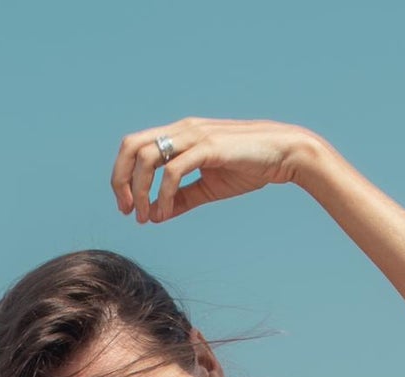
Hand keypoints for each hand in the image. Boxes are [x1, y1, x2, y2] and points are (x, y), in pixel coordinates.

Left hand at [112, 119, 323, 225]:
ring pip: (148, 158)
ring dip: (140, 191)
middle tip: (128, 211)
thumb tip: (156, 215)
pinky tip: (165, 214)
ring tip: (145, 217)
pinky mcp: (208, 147)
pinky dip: (163, 195)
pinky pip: (173, 171)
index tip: (128, 207)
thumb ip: (181, 199)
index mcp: (179, 135)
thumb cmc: (248, 167)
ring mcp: (194, 136)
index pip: (135, 147)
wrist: (282, 154)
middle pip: (132, 146)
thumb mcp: (207, 188)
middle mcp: (182, 130)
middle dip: (121, 180)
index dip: (122, 176)